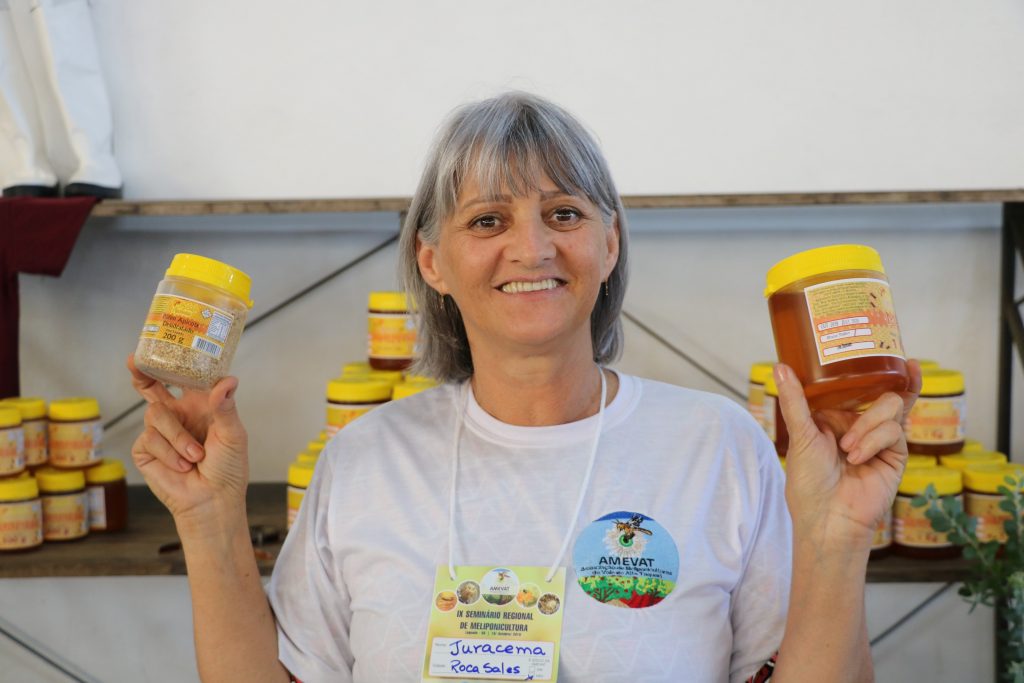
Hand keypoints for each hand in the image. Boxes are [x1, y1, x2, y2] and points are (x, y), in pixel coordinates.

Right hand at [128, 355, 248, 525]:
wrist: (212, 501)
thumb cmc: (228, 469)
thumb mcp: (234, 435)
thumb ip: (226, 407)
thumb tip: (227, 380)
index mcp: (200, 405)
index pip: (183, 378)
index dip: (172, 361)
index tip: (164, 344)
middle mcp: (178, 415)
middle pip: (151, 388)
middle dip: (141, 374)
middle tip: (134, 362)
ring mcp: (160, 432)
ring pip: (155, 415)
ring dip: (177, 437)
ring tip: (195, 456)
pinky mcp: (146, 450)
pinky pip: (149, 439)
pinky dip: (168, 453)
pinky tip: (181, 466)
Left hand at [776, 359, 922, 550]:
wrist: (828, 519)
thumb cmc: (808, 482)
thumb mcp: (799, 435)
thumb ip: (795, 400)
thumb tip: (779, 366)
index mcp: (834, 417)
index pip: (858, 386)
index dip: (875, 369)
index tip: (894, 352)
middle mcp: (859, 425)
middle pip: (880, 393)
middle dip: (879, 392)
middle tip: (879, 395)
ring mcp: (879, 440)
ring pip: (890, 408)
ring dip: (867, 427)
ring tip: (848, 451)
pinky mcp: (895, 455)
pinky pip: (894, 432)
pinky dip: (874, 441)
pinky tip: (858, 459)